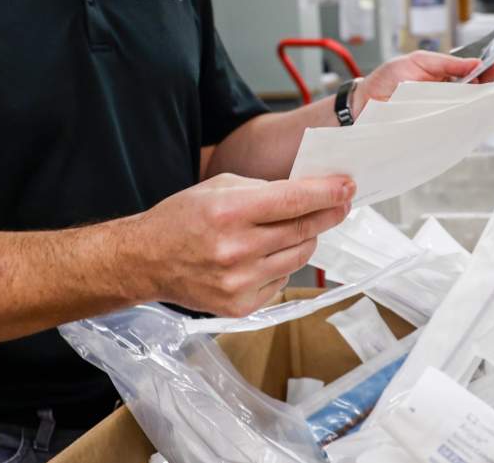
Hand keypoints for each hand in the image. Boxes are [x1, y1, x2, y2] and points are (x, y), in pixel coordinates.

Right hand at [130, 173, 354, 316]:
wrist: (147, 261)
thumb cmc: (182, 219)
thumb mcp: (219, 188)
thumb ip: (263, 190)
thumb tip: (306, 192)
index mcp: (229, 212)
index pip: (293, 201)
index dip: (326, 193)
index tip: (347, 187)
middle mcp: (236, 249)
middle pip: (302, 230)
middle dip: (327, 214)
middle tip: (340, 203)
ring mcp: (239, 282)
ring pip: (299, 257)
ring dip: (306, 239)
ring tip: (296, 228)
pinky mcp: (241, 306)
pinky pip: (281, 279)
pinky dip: (282, 264)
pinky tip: (263, 255)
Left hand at [351, 51, 493, 119]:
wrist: (364, 102)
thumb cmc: (387, 80)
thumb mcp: (417, 61)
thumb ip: (446, 63)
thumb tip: (474, 62)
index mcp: (444, 75)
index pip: (472, 71)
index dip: (486, 67)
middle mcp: (446, 94)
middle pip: (475, 89)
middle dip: (487, 81)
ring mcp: (441, 110)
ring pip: (466, 107)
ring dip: (477, 99)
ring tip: (484, 89)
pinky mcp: (434, 126)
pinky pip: (453, 123)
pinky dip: (461, 117)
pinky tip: (468, 110)